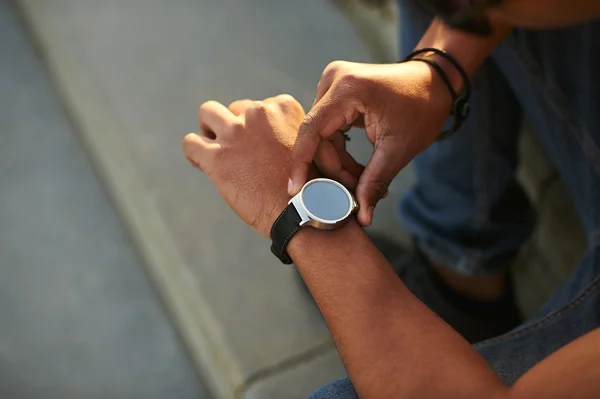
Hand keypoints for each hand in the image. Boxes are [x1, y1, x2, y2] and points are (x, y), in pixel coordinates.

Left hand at [183, 95, 306, 237]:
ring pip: (207, 113)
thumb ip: (287, 130)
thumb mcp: (306, 145)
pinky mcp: (217, 157)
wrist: (301, 213)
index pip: (259, 105)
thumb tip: (268, 132)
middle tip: (238, 152)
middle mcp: (259, 113)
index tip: (259, 146)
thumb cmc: (308, 186)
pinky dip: (194, 152)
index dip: (256, 127)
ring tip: (216, 150)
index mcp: (283, 108)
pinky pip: (191, 142)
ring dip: (209, 129)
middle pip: (235, 109)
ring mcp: (236, 133)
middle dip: (234, 127)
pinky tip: (203, 165)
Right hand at [289, 60, 451, 225]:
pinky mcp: (336, 93)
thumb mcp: (399, 148)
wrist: (435, 82)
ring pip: (321, 137)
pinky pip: (328, 130)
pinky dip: (339, 152)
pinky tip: (355, 169)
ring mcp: (333, 85)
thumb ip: (375, 181)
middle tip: (351, 196)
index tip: (296, 191)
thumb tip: (362, 217)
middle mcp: (333, 81)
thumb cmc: (422, 108)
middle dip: (333, 170)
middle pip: (317, 138)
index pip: (311, 131)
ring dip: (337, 164)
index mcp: (348, 89)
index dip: (301, 164)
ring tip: (359, 184)